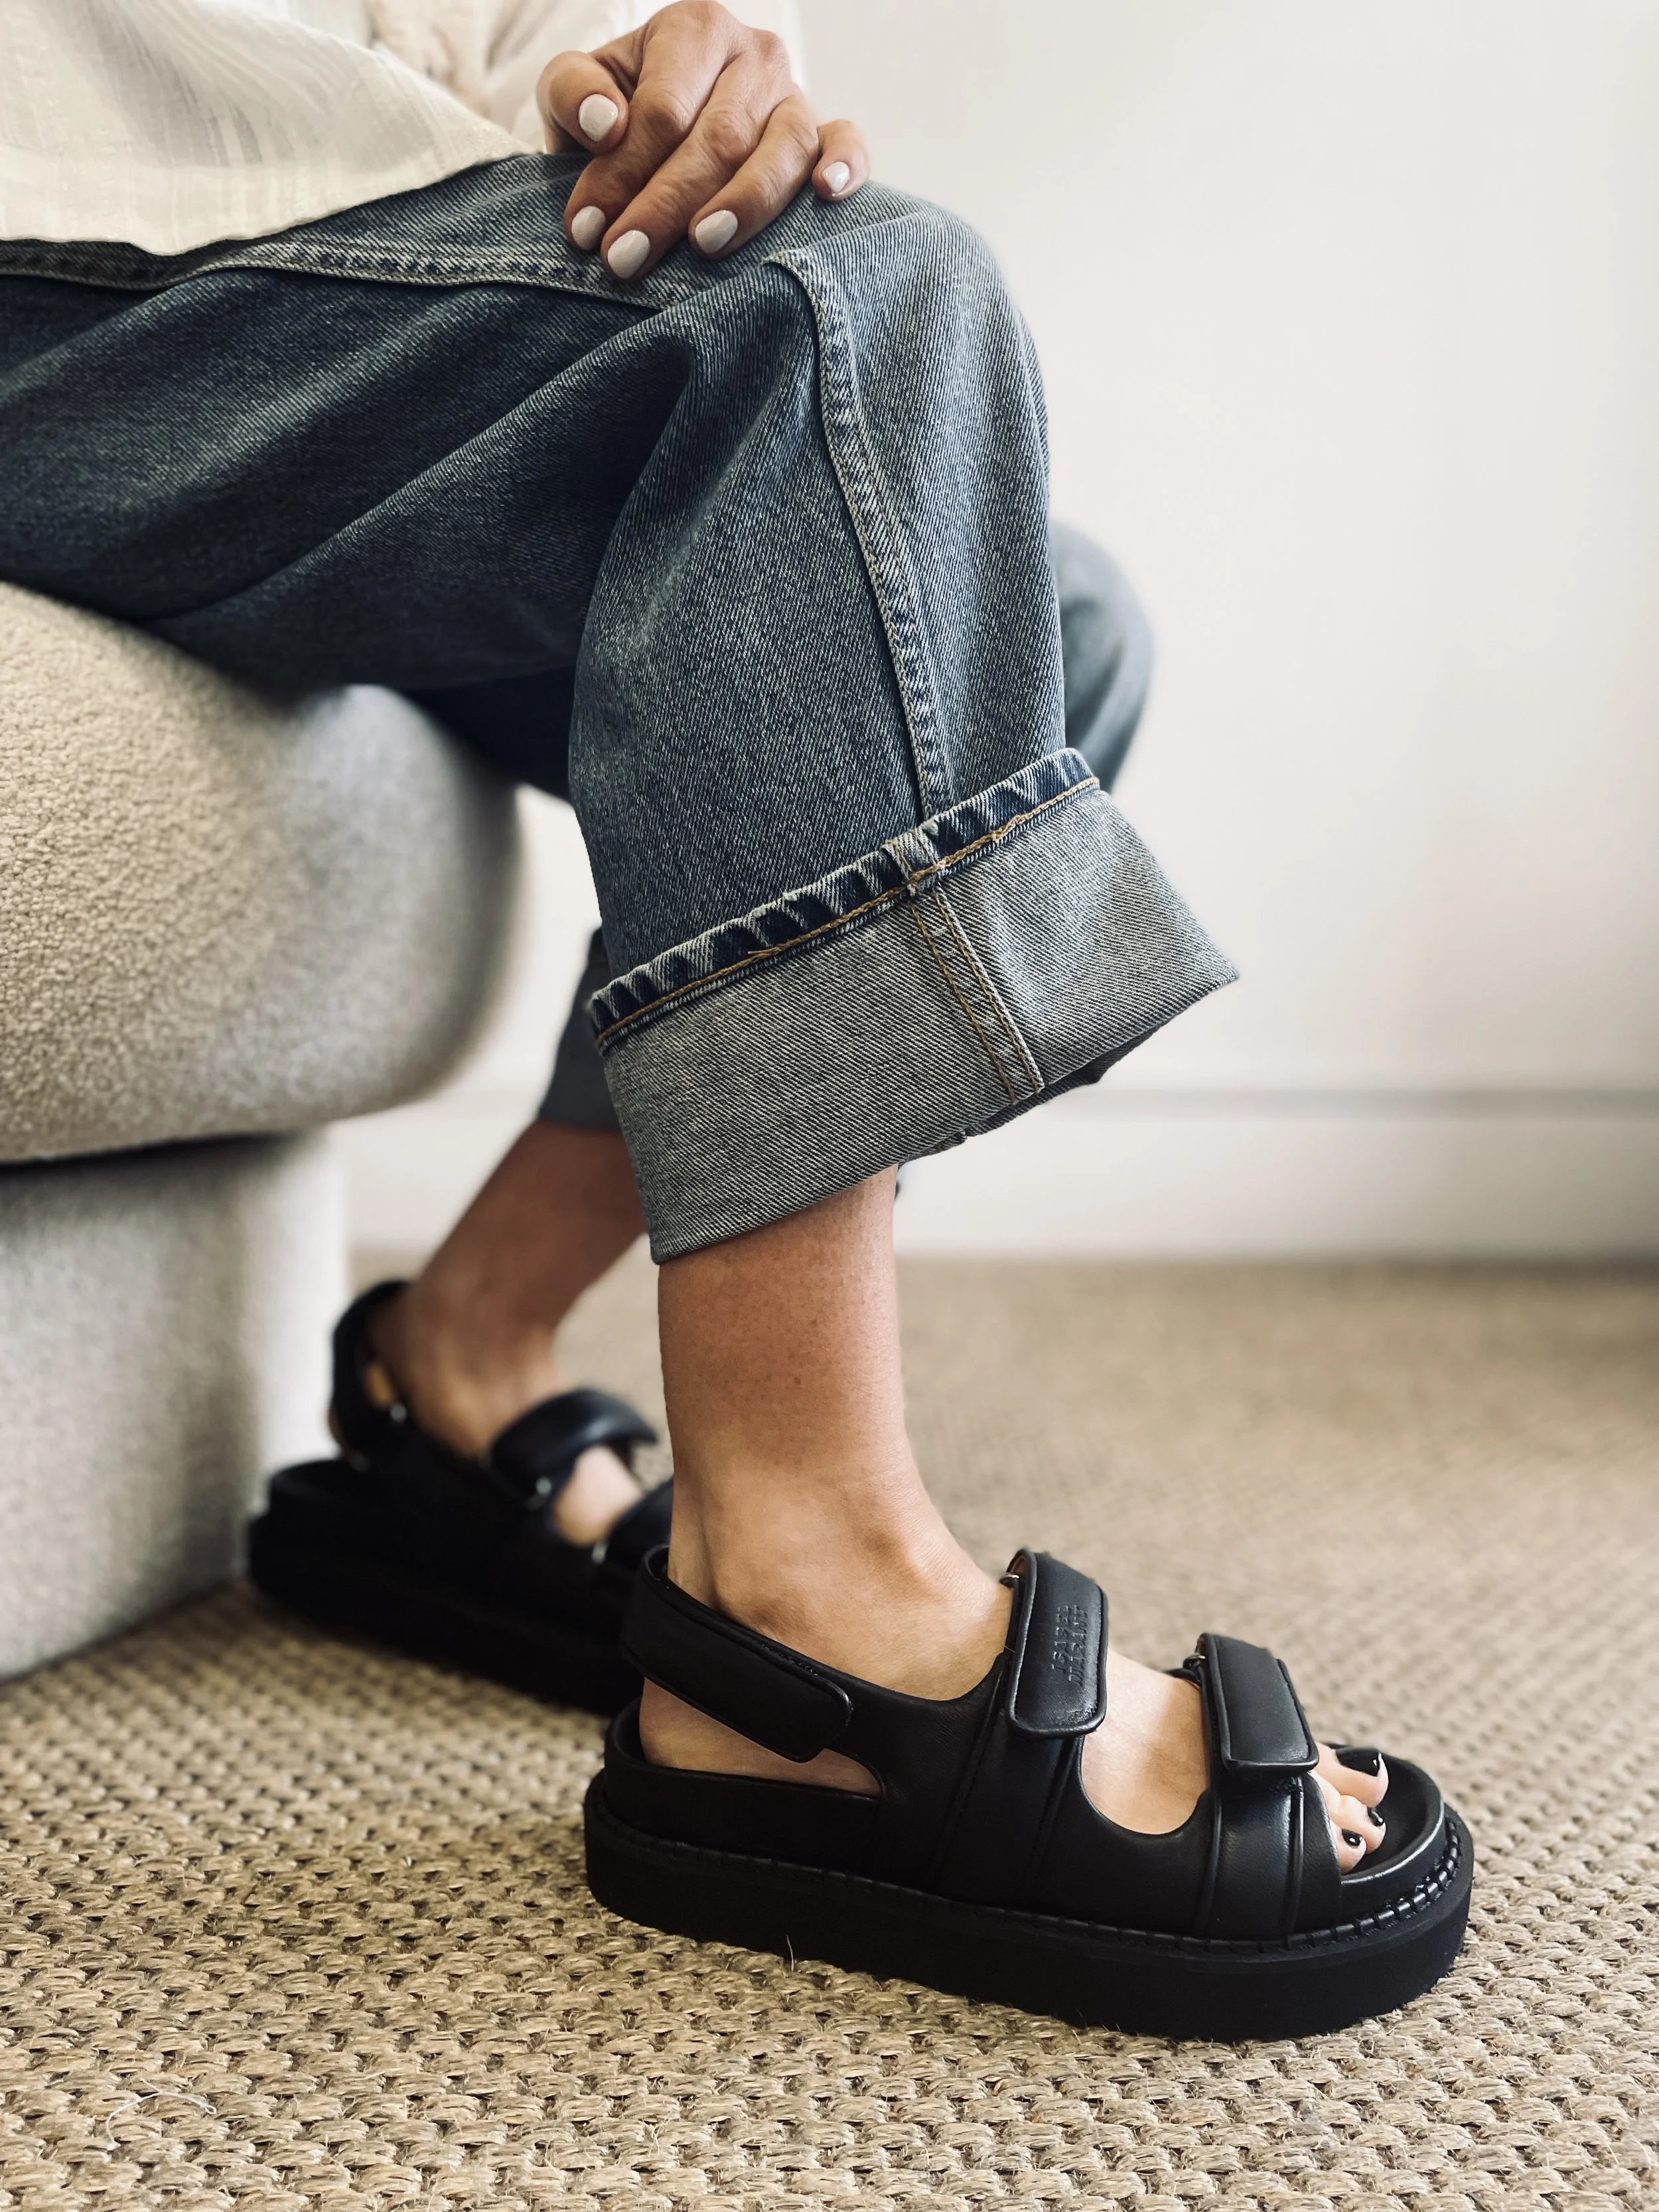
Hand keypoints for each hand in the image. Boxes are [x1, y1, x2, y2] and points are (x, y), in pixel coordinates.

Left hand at [537, 0, 867, 280]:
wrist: (663, 128)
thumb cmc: (617, 118)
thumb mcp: (575, 95)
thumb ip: (572, 93)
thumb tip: (605, 124)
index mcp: (694, 29)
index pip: (662, 109)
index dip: (621, 172)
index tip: (585, 230)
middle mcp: (754, 55)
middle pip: (720, 136)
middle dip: (667, 204)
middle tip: (624, 259)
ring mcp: (795, 96)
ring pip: (784, 147)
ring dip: (746, 203)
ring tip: (703, 245)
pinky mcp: (826, 134)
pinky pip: (847, 143)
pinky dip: (846, 166)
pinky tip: (826, 194)